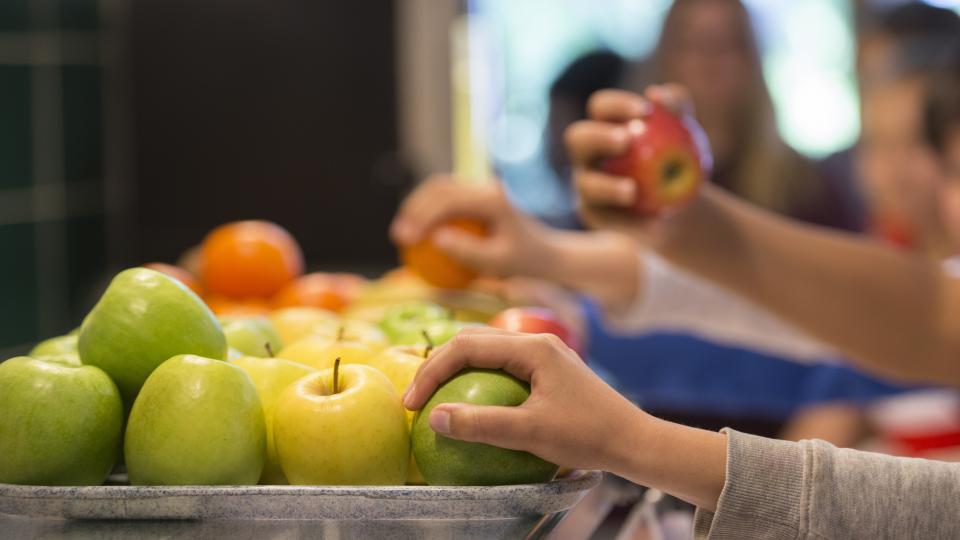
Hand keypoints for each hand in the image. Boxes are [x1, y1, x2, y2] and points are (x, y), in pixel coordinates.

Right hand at [390, 176, 554, 278]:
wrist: (546, 253)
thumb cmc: (525, 262)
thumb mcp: (499, 263)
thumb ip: (468, 252)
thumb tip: (435, 240)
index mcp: (493, 198)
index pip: (449, 200)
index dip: (422, 217)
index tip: (406, 240)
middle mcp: (486, 186)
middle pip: (439, 187)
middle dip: (413, 209)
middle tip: (398, 237)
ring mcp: (481, 188)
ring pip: (439, 188)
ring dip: (417, 208)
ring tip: (402, 234)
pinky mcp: (477, 196)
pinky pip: (446, 200)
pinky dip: (428, 214)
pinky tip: (416, 236)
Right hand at [402, 326, 647, 473]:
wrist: (634, 440)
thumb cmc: (588, 436)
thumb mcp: (531, 432)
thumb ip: (482, 424)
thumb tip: (435, 418)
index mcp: (532, 347)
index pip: (466, 346)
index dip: (432, 371)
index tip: (412, 403)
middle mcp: (536, 341)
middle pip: (472, 341)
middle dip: (438, 364)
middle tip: (416, 399)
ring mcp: (543, 353)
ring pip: (486, 350)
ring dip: (456, 369)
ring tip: (435, 399)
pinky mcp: (548, 370)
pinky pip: (502, 366)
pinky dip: (478, 379)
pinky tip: (470, 406)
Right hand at [565, 84, 698, 240]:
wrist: (679, 201)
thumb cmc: (680, 158)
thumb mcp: (687, 132)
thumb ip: (676, 108)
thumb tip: (658, 93)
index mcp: (605, 124)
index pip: (601, 107)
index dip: (617, 104)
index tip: (645, 111)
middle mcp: (587, 153)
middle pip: (577, 138)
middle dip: (597, 137)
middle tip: (626, 140)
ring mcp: (586, 185)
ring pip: (586, 184)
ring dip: (608, 187)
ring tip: (633, 191)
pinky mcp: (594, 215)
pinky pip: (607, 220)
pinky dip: (633, 223)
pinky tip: (656, 225)